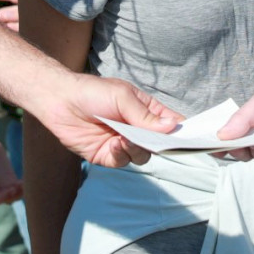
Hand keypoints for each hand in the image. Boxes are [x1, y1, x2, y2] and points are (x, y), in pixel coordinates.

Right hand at [0, 136, 22, 204]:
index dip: (3, 197)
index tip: (12, 189)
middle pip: (6, 200)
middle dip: (14, 196)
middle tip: (20, 185)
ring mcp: (3, 184)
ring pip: (14, 196)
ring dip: (20, 193)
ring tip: (24, 183)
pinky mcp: (10, 178)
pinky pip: (18, 188)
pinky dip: (23, 187)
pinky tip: (27, 179)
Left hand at [26, 73, 179, 167]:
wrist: (60, 101)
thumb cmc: (93, 92)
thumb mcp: (123, 97)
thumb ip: (145, 115)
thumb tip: (172, 127)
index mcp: (146, 111)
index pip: (170, 123)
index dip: (182, 131)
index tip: (194, 138)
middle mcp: (137, 129)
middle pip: (159, 144)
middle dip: (160, 144)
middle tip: (157, 141)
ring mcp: (123, 143)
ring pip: (142, 155)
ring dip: (137, 149)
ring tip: (126, 138)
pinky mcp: (107, 155)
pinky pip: (122, 161)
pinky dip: (121, 154)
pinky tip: (115, 143)